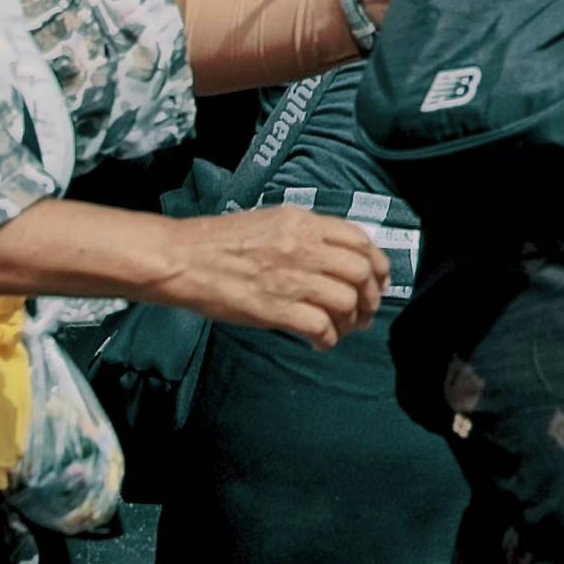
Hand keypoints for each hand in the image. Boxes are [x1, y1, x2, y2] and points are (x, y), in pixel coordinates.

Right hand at [165, 206, 390, 345]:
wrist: (185, 259)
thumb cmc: (221, 241)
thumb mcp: (271, 221)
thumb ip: (306, 234)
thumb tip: (335, 256)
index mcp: (303, 222)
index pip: (359, 240)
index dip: (377, 263)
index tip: (378, 280)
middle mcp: (304, 247)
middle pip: (360, 272)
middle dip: (371, 296)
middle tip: (365, 311)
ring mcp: (291, 279)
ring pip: (346, 301)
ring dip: (352, 320)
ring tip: (344, 329)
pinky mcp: (276, 309)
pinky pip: (320, 327)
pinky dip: (327, 339)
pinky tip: (320, 342)